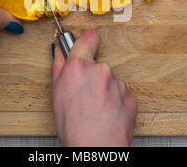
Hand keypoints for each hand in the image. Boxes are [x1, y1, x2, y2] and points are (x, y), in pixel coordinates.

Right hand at [51, 30, 136, 146]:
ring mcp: (118, 84)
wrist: (96, 148)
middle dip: (92, 77)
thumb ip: (59, 67)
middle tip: (84, 96)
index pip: (88, 38)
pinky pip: (121, 96)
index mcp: (79, 66)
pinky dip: (115, 104)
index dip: (87, 42)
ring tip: (95, 111)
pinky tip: (106, 116)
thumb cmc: (73, 127)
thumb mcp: (56, 94)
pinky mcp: (130, 98)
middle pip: (97, 66)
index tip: (86, 46)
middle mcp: (101, 70)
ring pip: (110, 82)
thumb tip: (59, 52)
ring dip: (104, 92)